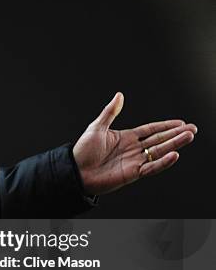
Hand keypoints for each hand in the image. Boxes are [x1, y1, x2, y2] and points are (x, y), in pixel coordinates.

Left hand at [72, 92, 196, 195]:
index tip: (181, 122)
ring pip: (159, 152)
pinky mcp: (132, 174)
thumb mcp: (97, 127)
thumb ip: (110, 112)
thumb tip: (119, 95)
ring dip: (175, 144)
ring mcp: (134, 162)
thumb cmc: (83, 151)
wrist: (75, 171)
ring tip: (189, 137)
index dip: (166, 126)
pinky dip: (163, 162)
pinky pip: (151, 167)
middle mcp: (133, 149)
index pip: (151, 130)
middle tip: (192, 129)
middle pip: (159, 140)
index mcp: (126, 138)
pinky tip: (174, 154)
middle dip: (176, 134)